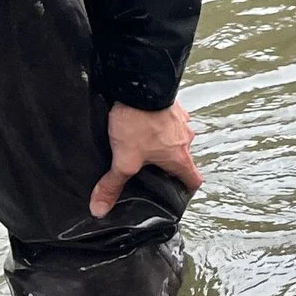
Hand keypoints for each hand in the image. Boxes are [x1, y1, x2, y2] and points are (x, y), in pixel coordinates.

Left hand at [89, 100, 200, 217]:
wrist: (141, 86)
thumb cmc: (139, 123)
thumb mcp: (123, 159)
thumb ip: (112, 185)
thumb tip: (100, 210)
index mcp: (179, 158)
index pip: (194, 181)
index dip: (185, 189)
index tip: (175, 191)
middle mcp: (186, 139)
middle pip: (183, 159)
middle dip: (168, 163)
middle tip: (148, 166)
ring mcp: (181, 121)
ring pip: (177, 138)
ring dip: (164, 141)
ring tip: (142, 141)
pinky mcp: (173, 106)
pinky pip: (169, 119)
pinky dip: (159, 123)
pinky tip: (142, 122)